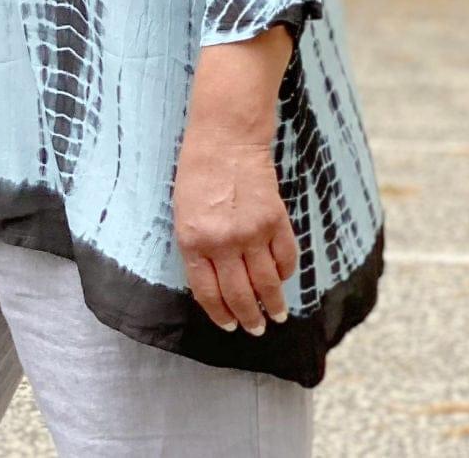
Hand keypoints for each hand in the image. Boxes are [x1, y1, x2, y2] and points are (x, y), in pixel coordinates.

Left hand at [172, 126, 296, 334]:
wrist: (225, 139)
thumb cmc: (197, 172)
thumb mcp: (183, 214)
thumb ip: (197, 249)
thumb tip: (215, 282)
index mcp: (193, 242)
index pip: (208, 294)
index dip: (221, 315)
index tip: (229, 326)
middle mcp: (223, 243)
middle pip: (240, 296)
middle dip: (249, 318)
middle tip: (256, 328)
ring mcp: (252, 233)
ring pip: (267, 284)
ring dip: (273, 305)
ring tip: (277, 315)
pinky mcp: (275, 221)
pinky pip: (285, 258)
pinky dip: (286, 273)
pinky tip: (283, 279)